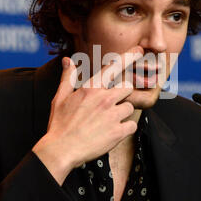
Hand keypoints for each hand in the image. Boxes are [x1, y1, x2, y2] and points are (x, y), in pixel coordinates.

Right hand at [32, 46, 143, 184]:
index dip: (129, 56)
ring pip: (130, 107)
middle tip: (111, 105)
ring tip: (107, 123)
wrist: (61, 150)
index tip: (140, 50)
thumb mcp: (60, 98)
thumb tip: (68, 60)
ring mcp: (112, 115)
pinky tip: (113, 133)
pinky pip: (132, 125)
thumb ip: (68, 78)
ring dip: (122, 114)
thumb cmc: (60, 124)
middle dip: (122, 95)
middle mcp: (104, 99)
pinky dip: (126, 129)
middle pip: (127, 87)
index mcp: (91, 88)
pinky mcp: (118, 132)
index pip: (114, 67)